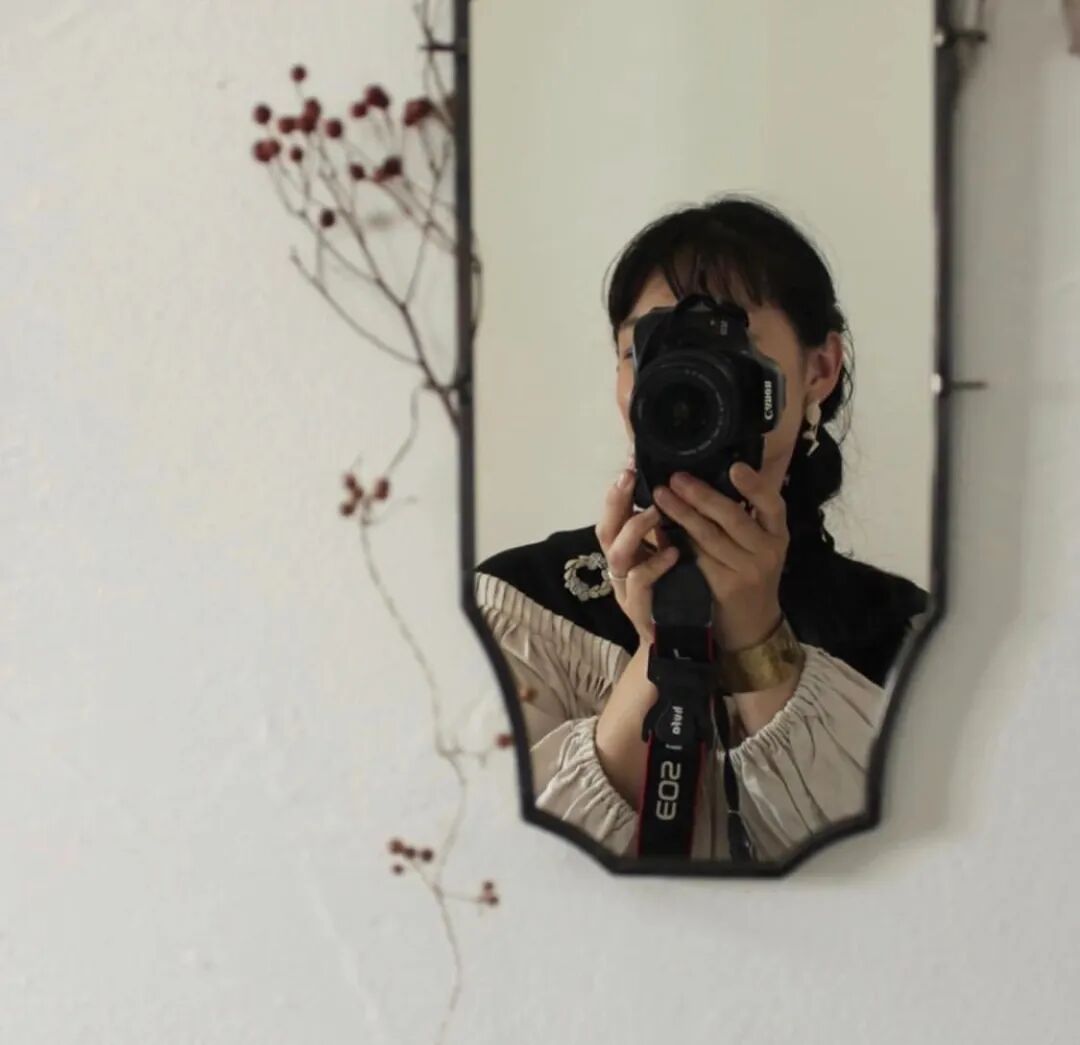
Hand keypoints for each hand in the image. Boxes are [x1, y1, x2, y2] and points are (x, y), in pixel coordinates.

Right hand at [595, 465, 680, 646]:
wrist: (678, 642)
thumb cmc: (676, 593)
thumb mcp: (669, 552)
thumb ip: (667, 528)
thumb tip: (683, 488)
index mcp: (626, 551)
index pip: (612, 515)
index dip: (617, 491)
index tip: (629, 463)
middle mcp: (619, 568)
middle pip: (605, 530)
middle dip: (616, 502)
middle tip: (630, 477)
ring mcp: (625, 590)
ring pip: (617, 555)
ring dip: (636, 529)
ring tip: (658, 511)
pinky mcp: (638, 611)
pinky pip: (639, 583)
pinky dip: (654, 565)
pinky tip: (673, 552)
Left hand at [651, 462, 787, 651]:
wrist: (750, 627)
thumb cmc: (749, 577)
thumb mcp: (758, 547)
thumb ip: (744, 517)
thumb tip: (707, 476)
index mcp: (777, 535)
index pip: (773, 505)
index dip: (755, 485)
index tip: (734, 466)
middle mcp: (767, 552)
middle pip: (733, 517)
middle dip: (701, 495)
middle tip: (676, 477)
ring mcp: (746, 572)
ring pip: (709, 537)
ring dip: (682, 514)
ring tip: (661, 495)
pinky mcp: (724, 587)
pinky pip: (696, 558)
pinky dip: (677, 540)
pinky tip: (661, 527)